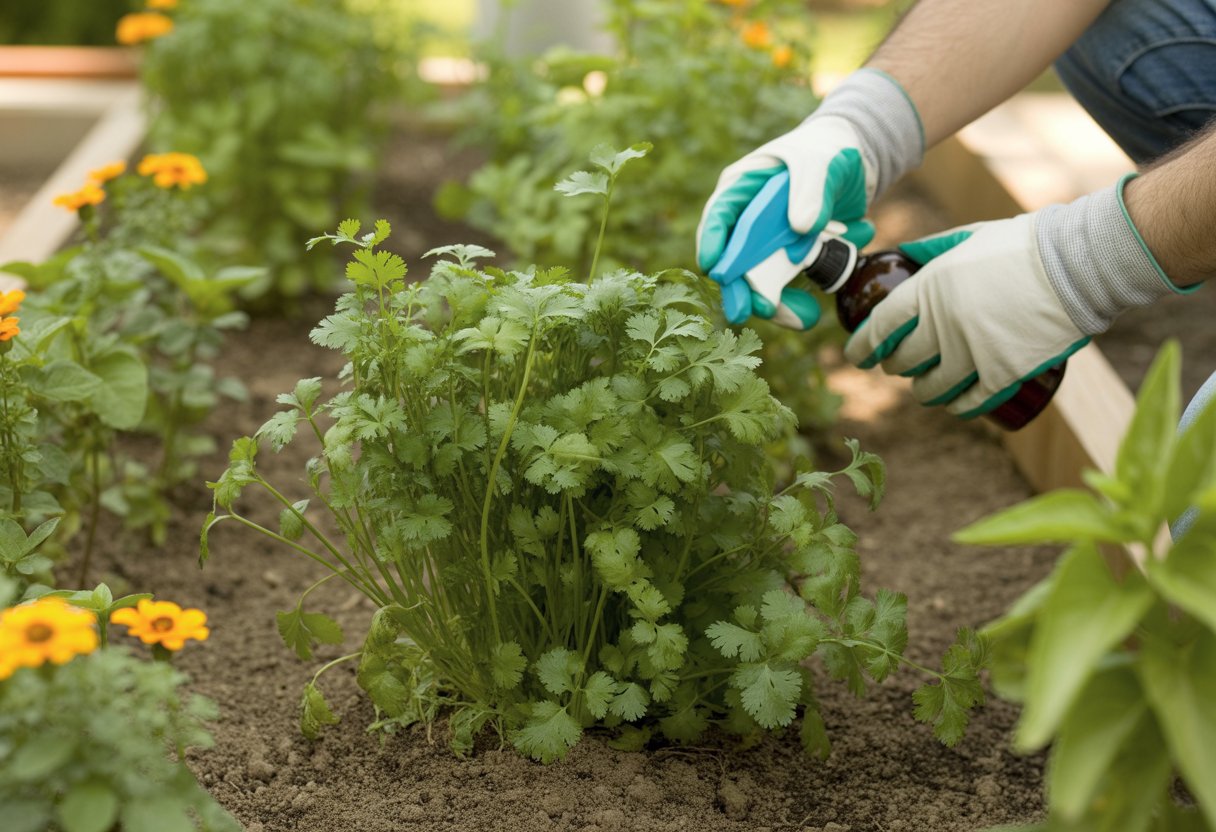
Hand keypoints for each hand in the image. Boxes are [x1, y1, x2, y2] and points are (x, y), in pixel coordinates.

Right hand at [696, 69, 923, 326]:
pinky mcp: (786, 261)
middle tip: (745, 312)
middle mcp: (746, 220)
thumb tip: (800, 227)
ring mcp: (765, 244)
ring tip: (801, 319)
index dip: (712, 243)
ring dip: (774, 304)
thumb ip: (812, 189)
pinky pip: (784, 289)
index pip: (718, 215)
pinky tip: (813, 313)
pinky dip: (798, 302)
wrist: (852, 166)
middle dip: (739, 288)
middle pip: (733, 257)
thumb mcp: (822, 163)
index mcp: (742, 188)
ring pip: (757, 281)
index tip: (715, 270)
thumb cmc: (828, 152)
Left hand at [842, 214, 1089, 417]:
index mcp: (929, 288)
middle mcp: (944, 324)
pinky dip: (958, 407)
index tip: (856, 357)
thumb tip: (902, 255)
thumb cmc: (1023, 245)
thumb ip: (932, 249)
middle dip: (894, 366)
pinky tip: (955, 405)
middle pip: (902, 361)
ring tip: (925, 387)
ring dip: (923, 391)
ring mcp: (973, 352)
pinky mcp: (1003, 374)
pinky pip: (969, 403)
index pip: (879, 327)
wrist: (1078, 263)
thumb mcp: (969, 237)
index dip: (862, 347)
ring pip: (930, 388)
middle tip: (897, 365)